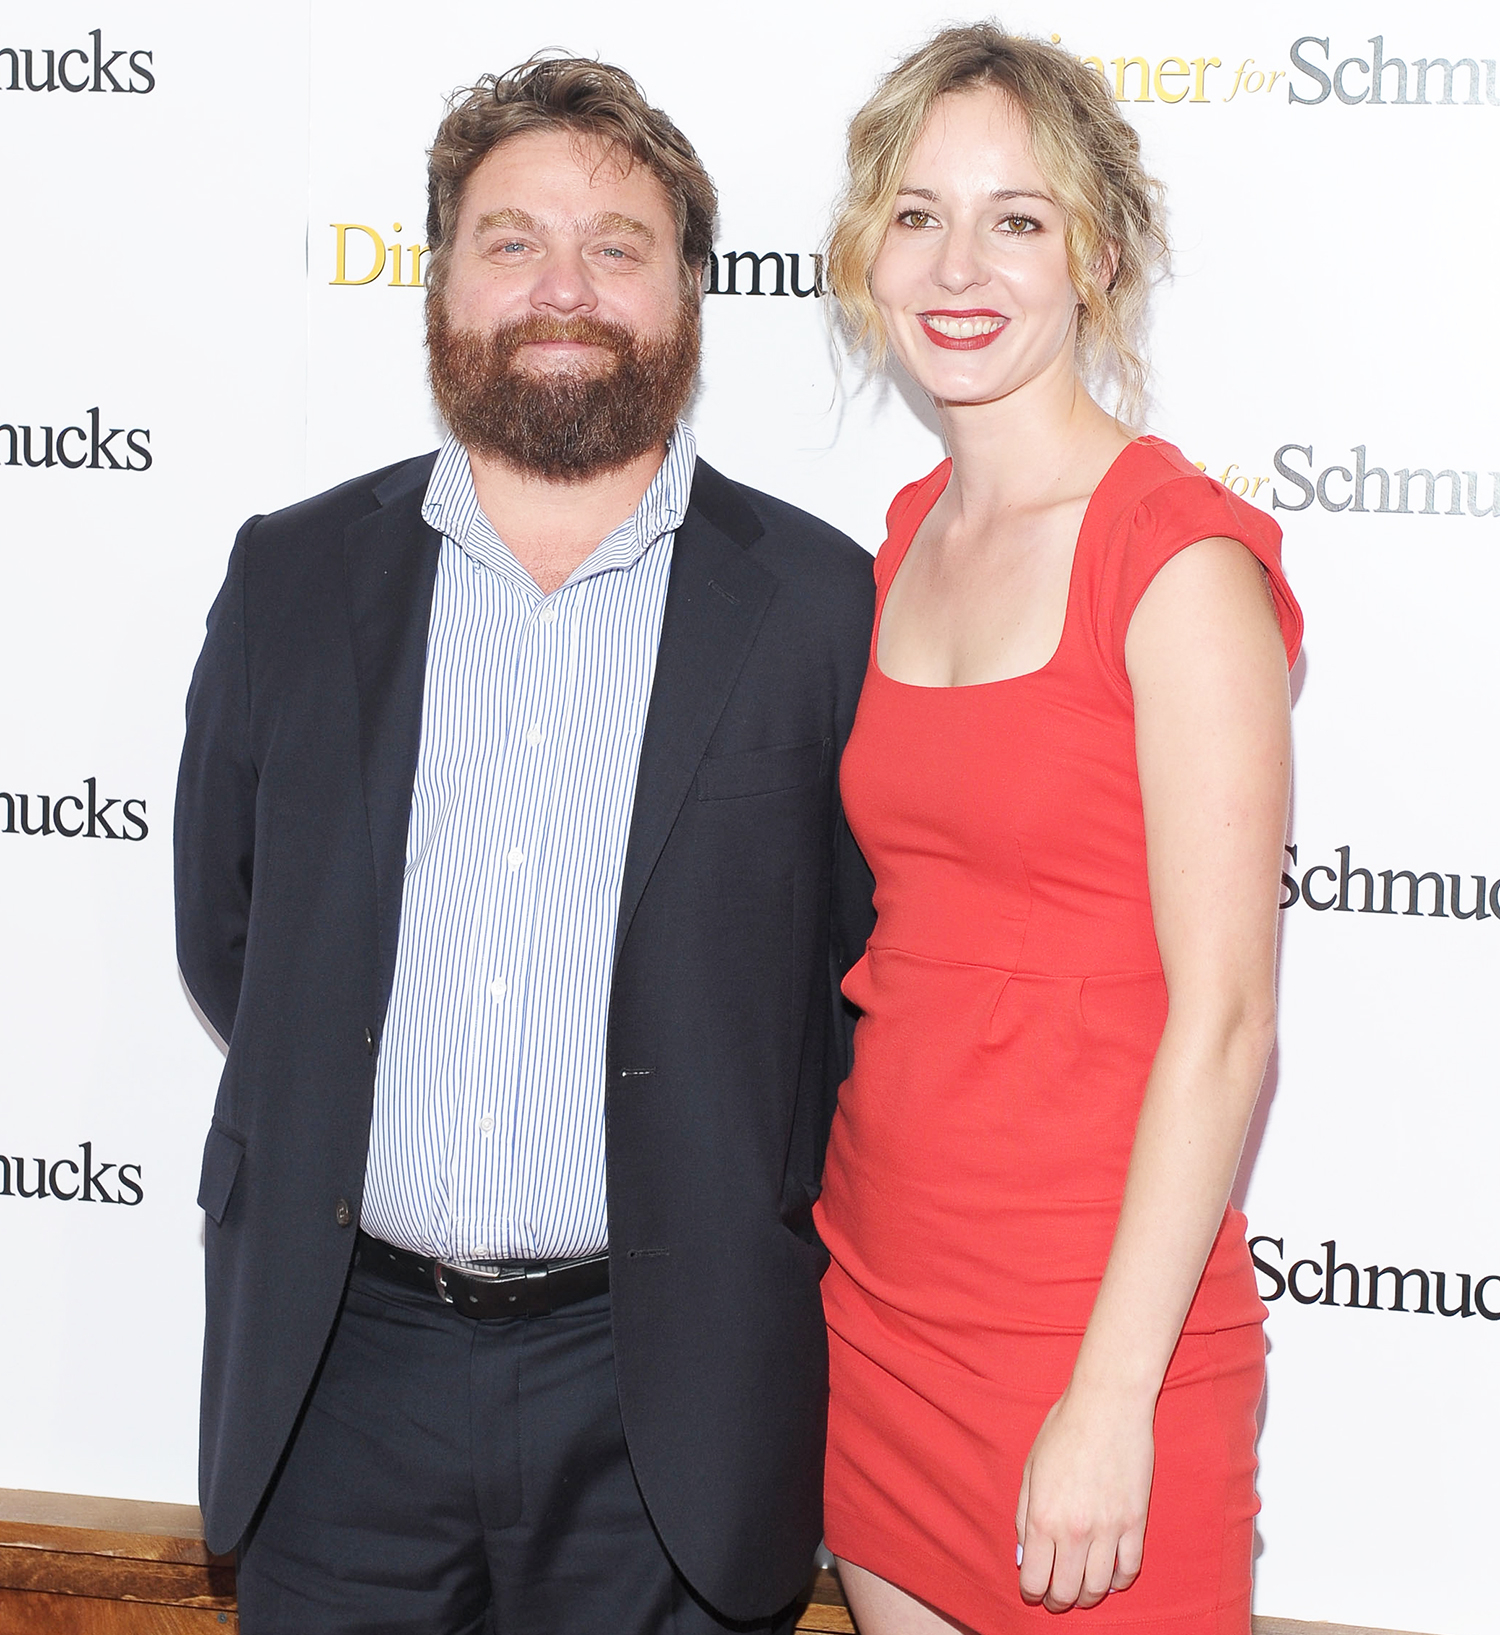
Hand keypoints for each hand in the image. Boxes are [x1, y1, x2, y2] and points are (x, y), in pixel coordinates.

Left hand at [1014, 1385, 1154, 1611]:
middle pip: (1066, 1592)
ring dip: (1086, 1595)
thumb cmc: (1063, 1430)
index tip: (1034, 1589)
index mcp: (1042, 1516)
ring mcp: (1108, 1529)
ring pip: (1098, 1588)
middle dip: (1057, 1600)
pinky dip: (1118, 1581)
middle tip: (1055, 1596)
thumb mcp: (1031, 1468)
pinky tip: (1109, 1576)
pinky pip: (1129, 1570)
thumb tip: (1025, 1555)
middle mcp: (1074, 1530)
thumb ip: (1023, 1514)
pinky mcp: (1135, 1523)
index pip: (1034, 1579)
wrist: (1108, 1406)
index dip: (1032, 1592)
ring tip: (1080, 1589)